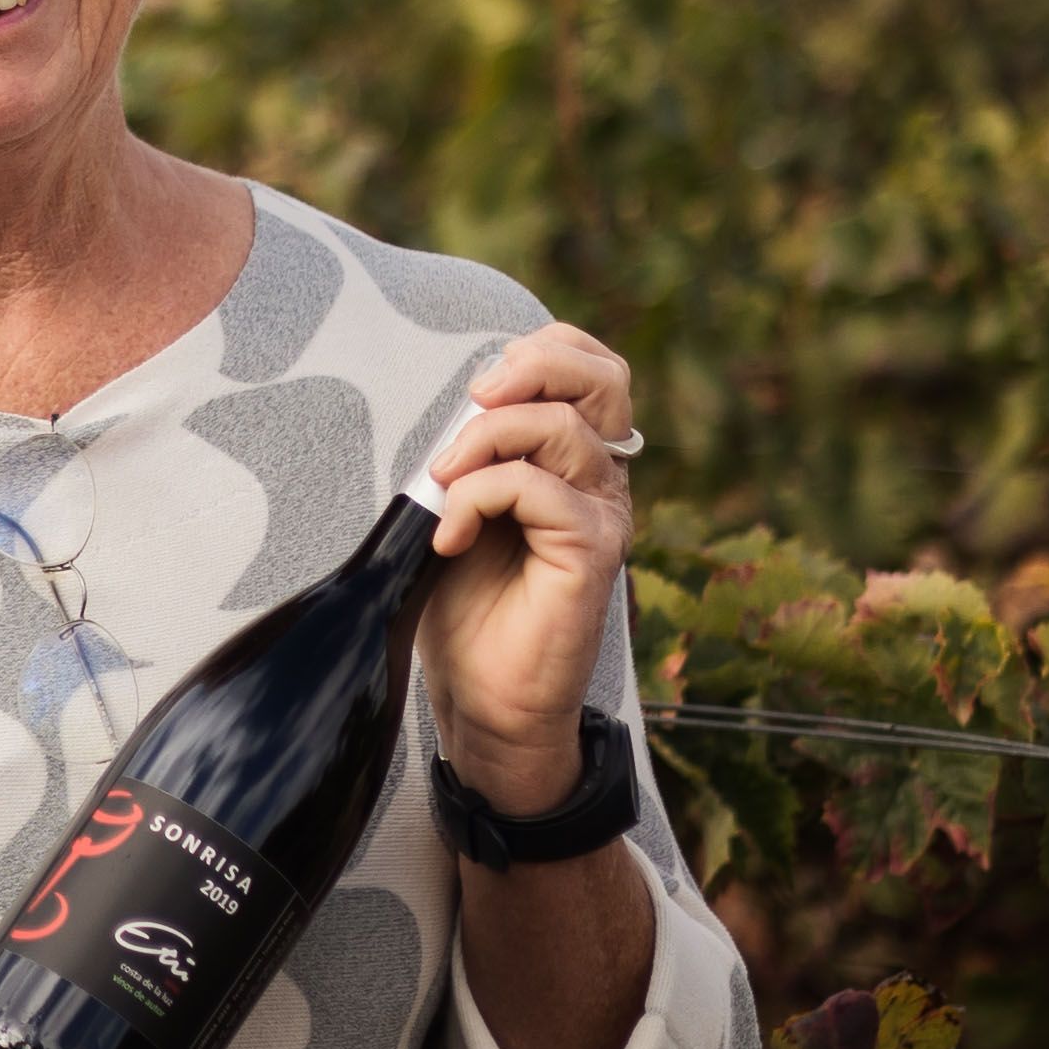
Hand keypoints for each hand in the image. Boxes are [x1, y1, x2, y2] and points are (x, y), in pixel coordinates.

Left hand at [418, 322, 639, 807]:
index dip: (541, 351)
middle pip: (602, 378)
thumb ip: (473, 450)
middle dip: (530, 367)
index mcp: (576, 460)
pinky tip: (451, 537)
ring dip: (482, 441)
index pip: (590, 368)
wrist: (485, 697)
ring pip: (560, 428)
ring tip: (444, 485)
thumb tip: (459, 403)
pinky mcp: (593, 552)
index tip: (480, 384)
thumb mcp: (460, 505)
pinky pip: (538, 489)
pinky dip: (478, 497)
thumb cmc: (469, 606)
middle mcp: (601, 481)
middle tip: (474, 400)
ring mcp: (604, 515)